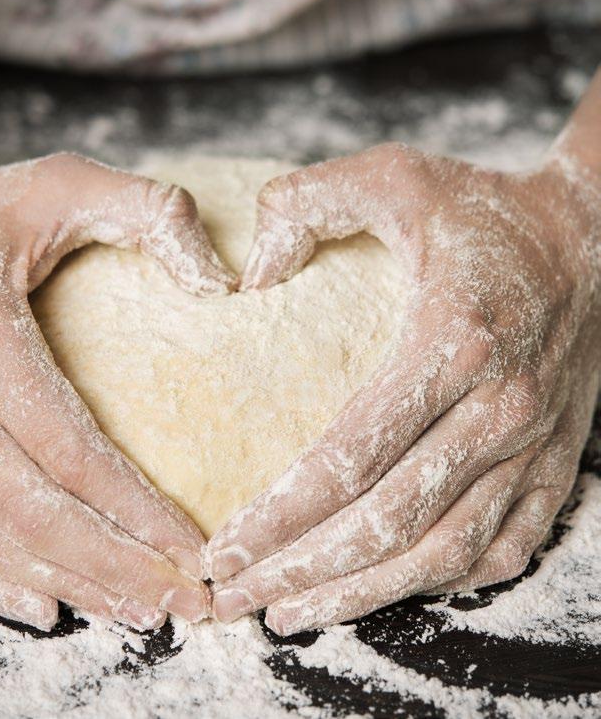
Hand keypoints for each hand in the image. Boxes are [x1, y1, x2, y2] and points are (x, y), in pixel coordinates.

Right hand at [0, 146, 234, 630]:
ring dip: (69, 584)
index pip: (65, 447)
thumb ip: (144, 210)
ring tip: (141, 613)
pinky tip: (45, 605)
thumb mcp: (54, 182)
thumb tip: (221, 282)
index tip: (199, 547)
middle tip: (188, 606)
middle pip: (29, 513)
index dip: (136, 509)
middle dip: (115, 569)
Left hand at [208, 142, 600, 634]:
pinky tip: (381, 589)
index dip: (279, 515)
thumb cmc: (483, 210)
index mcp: (451, 343)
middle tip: (233, 596)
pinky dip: (436, 582)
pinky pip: (498, 550)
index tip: (222, 546)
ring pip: (439, 552)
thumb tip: (246, 276)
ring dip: (360, 594)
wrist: (594, 235)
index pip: (348, 457)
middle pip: (385, 522)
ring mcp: (534, 447)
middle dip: (301, 570)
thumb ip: (305, 203)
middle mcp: (498, 410)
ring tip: (289, 612)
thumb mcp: (393, 175)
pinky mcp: (555, 465)